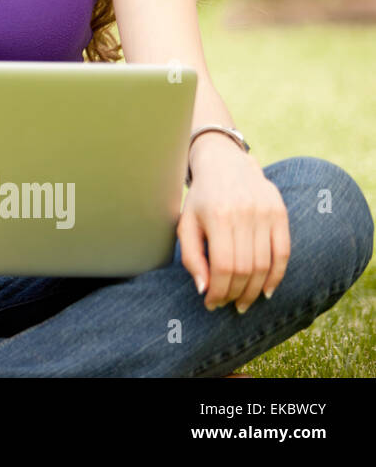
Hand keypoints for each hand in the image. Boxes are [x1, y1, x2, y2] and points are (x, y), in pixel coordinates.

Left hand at [176, 138, 289, 312]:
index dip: (218, 290)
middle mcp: (244, 214)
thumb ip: (191, 256)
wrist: (225, 164)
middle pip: (246, 269)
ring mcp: (265, 213)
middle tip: (227, 304)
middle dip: (235, 293)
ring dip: (255, 290)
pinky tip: (267, 291)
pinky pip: (283, 253)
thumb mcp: (186, 224)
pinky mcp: (280, 213)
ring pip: (265, 265)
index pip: (223, 266)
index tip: (211, 303)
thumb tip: (203, 288)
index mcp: (217, 217)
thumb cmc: (201, 200)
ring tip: (243, 302)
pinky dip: (277, 276)